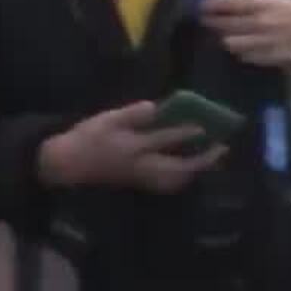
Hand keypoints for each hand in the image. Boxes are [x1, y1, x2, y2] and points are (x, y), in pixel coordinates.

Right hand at [36, 101, 224, 193]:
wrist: (69, 164)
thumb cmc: (87, 137)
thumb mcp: (105, 119)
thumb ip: (131, 114)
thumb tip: (155, 107)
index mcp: (133, 147)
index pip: (164, 140)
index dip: (185, 133)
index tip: (204, 126)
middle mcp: (142, 166)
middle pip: (178, 168)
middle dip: (202, 160)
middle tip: (221, 148)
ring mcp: (142, 177)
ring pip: (177, 179)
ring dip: (196, 169)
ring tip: (211, 157)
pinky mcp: (140, 183)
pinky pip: (169, 183)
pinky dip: (184, 176)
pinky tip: (189, 168)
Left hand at [202, 0, 290, 65]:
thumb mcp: (280, 2)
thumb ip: (257, 5)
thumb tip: (234, 5)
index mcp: (265, 4)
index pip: (231, 3)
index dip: (213, 4)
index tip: (202, 5)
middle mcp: (261, 21)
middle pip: (227, 23)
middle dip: (212, 22)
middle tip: (204, 21)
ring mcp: (265, 40)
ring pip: (233, 42)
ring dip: (225, 39)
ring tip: (222, 37)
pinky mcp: (271, 57)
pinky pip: (248, 57)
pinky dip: (242, 53)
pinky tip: (241, 51)